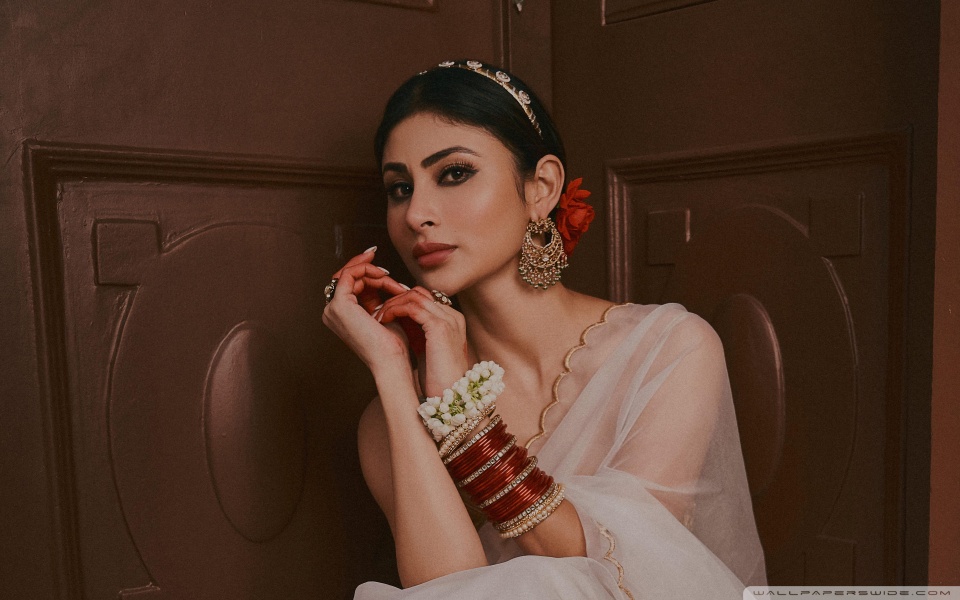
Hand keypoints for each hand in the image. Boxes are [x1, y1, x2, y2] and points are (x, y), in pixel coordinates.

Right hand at [321, 248, 410, 371]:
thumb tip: (380, 277)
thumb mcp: (381, 314)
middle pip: (347, 278)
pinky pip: (349, 274)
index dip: (367, 274)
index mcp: (341, 316)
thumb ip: (375, 297)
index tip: (387, 272)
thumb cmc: (391, 344)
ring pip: (349, 274)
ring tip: (390, 279)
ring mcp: (333, 308)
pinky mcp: (339, 304)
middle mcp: (332, 312)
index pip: (350, 286)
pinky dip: (366, 270)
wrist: (390, 360)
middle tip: (387, 270)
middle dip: (368, 269)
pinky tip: (383, 276)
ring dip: (372, 272)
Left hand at [375, 287, 468, 398]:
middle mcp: (453, 316)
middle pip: (419, 293)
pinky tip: (383, 320)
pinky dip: (394, 310)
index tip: (384, 312)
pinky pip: (412, 308)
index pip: (424, 298)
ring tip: (377, 315)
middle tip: (377, 311)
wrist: (449, 398)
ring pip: (414, 297)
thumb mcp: (426, 349)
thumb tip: (395, 319)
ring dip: (392, 304)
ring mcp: (448, 319)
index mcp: (452, 320)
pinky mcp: (439, 327)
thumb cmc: (437, 380)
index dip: (401, 302)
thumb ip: (416, 332)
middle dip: (395, 299)